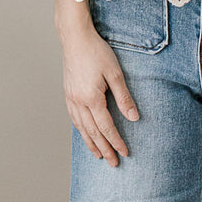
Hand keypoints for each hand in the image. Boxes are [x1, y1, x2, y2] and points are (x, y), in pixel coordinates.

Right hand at [61, 26, 138, 165]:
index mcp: (91, 98)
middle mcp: (79, 102)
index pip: (106, 127)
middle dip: (104, 149)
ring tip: (98, 155)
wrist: (75, 38)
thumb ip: (124, 97)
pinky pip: (74, 118)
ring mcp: (71, 98)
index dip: (116, 142)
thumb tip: (133, 117)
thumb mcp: (116, 74)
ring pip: (81, 128)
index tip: (125, 153)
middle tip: (113, 163)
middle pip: (93, 132)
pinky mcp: (68, 93)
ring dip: (90, 143)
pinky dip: (81, 130)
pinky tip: (85, 134)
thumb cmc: (96, 52)